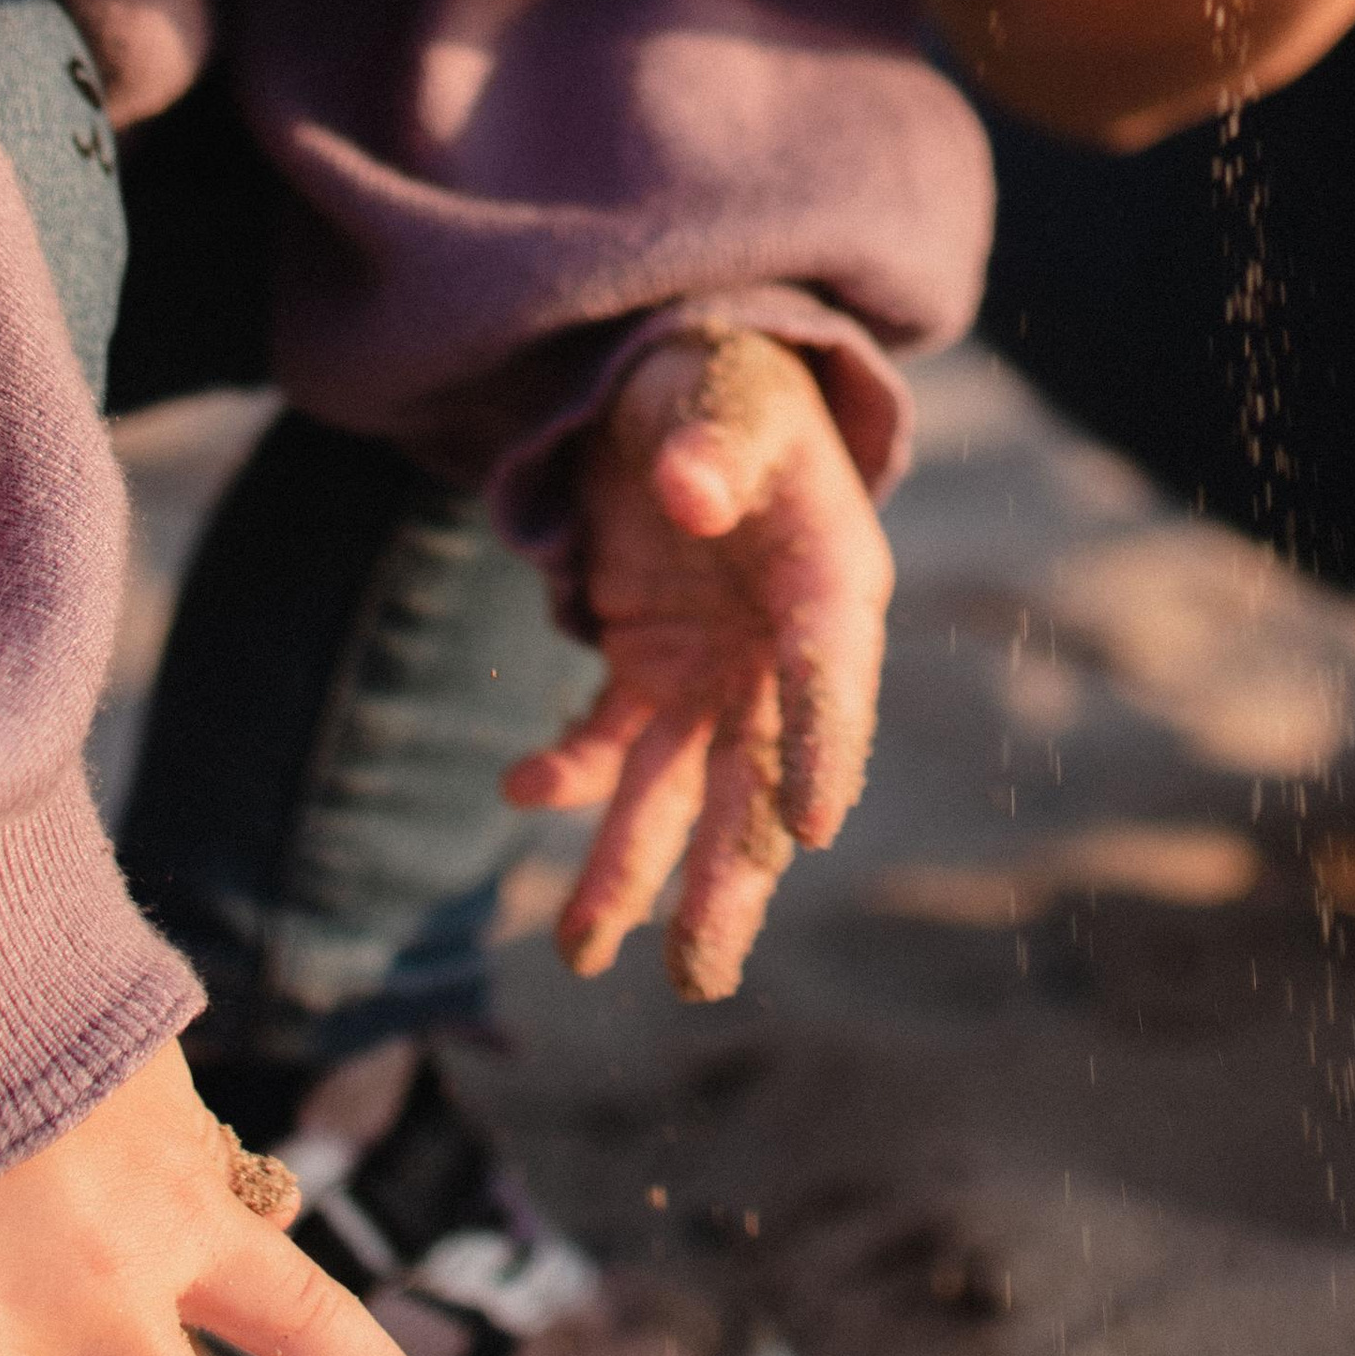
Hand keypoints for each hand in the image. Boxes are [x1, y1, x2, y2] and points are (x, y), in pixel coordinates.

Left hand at [503, 329, 890, 1002]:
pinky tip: (522, 780)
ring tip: (581, 951)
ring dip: (635, 868)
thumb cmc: (723, 385)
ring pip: (680, 787)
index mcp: (830, 576)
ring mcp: (714, 670)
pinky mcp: (651, 670)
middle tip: (696, 970)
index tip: (814, 829)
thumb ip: (713, 440)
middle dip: (728, 871)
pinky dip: (570, 770)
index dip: (824, 743)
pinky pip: (611, 741)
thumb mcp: (723, 391)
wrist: (681, 393)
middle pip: (759, 772)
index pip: (832, 668)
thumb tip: (691, 493)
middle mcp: (780, 649)